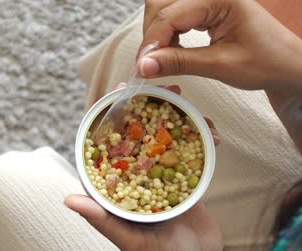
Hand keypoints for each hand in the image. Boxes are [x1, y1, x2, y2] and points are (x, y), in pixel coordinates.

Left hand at [66, 84, 222, 250]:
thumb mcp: (133, 241)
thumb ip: (104, 221)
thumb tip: (69, 199)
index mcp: (115, 190)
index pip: (104, 150)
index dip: (106, 121)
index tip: (115, 94)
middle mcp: (134, 178)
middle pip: (134, 137)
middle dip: (142, 109)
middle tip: (151, 84)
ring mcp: (158, 175)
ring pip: (161, 138)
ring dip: (171, 116)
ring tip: (183, 95)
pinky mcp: (181, 176)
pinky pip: (187, 151)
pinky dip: (197, 137)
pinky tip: (208, 125)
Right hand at [136, 0, 301, 91]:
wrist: (285, 65)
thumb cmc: (265, 63)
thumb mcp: (221, 65)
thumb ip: (179, 62)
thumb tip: (143, 66)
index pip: (170, 14)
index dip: (151, 43)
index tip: (141, 68)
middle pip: (160, 5)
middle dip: (151, 36)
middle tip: (150, 65)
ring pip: (163, 7)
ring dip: (156, 34)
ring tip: (162, 58)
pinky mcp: (205, 6)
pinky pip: (173, 13)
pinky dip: (166, 33)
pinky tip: (171, 49)